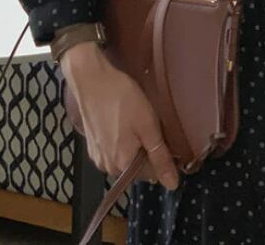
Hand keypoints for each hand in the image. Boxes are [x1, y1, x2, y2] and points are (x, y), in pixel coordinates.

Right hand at [61, 43, 180, 189]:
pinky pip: (113, 148)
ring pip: (125, 156)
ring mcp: (97, 155)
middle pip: (137, 165)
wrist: (91, 79)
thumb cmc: (122, 100)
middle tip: (149, 124)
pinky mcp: (91, 143)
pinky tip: (121, 120)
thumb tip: (172, 184)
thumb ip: (160, 157)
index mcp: (123, 166)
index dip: (162, 154)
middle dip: (146, 149)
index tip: (163, 134)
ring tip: (135, 119)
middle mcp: (107, 167)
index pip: (153, 172)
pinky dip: (120, 138)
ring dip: (133, 143)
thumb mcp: (148, 126)